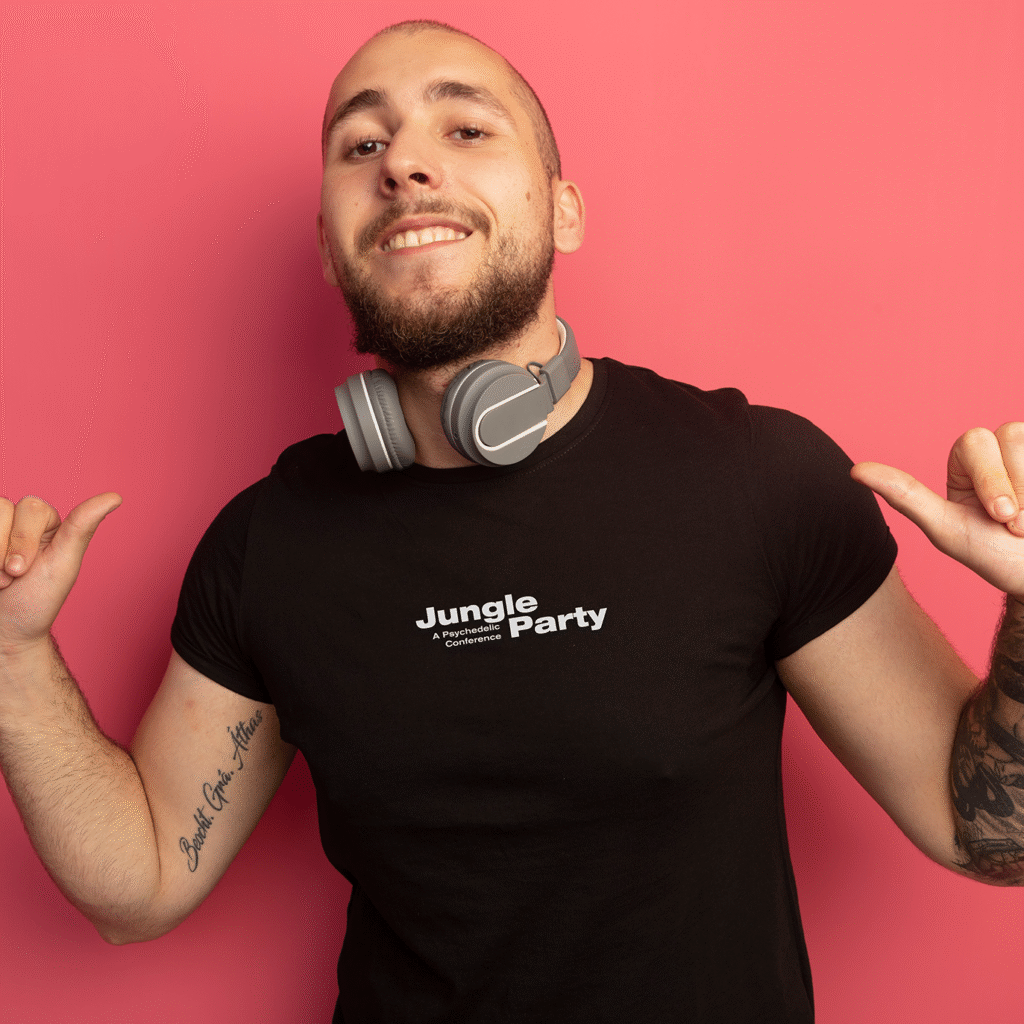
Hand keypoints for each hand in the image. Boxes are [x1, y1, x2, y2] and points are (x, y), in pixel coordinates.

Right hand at [0, 493, 121, 651]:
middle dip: (5, 549)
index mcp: (47, 522)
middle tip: (11, 577)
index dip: (23, 539)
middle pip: (2, 507)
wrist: (6, 630)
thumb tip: (115, 497)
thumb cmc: (36, 601)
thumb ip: (81, 527)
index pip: (31, 507)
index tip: (23, 571)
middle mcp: (19, 521)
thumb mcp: (63, 564)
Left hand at [852, 423, 1023, 600]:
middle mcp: (1001, 451)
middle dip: (1009, 485)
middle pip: (1006, 434)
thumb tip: (854, 470)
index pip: (974, 440)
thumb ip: (905, 495)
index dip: (990, 477)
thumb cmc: (994, 554)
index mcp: (968, 463)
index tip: (998, 516)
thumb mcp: (946, 527)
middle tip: (1012, 522)